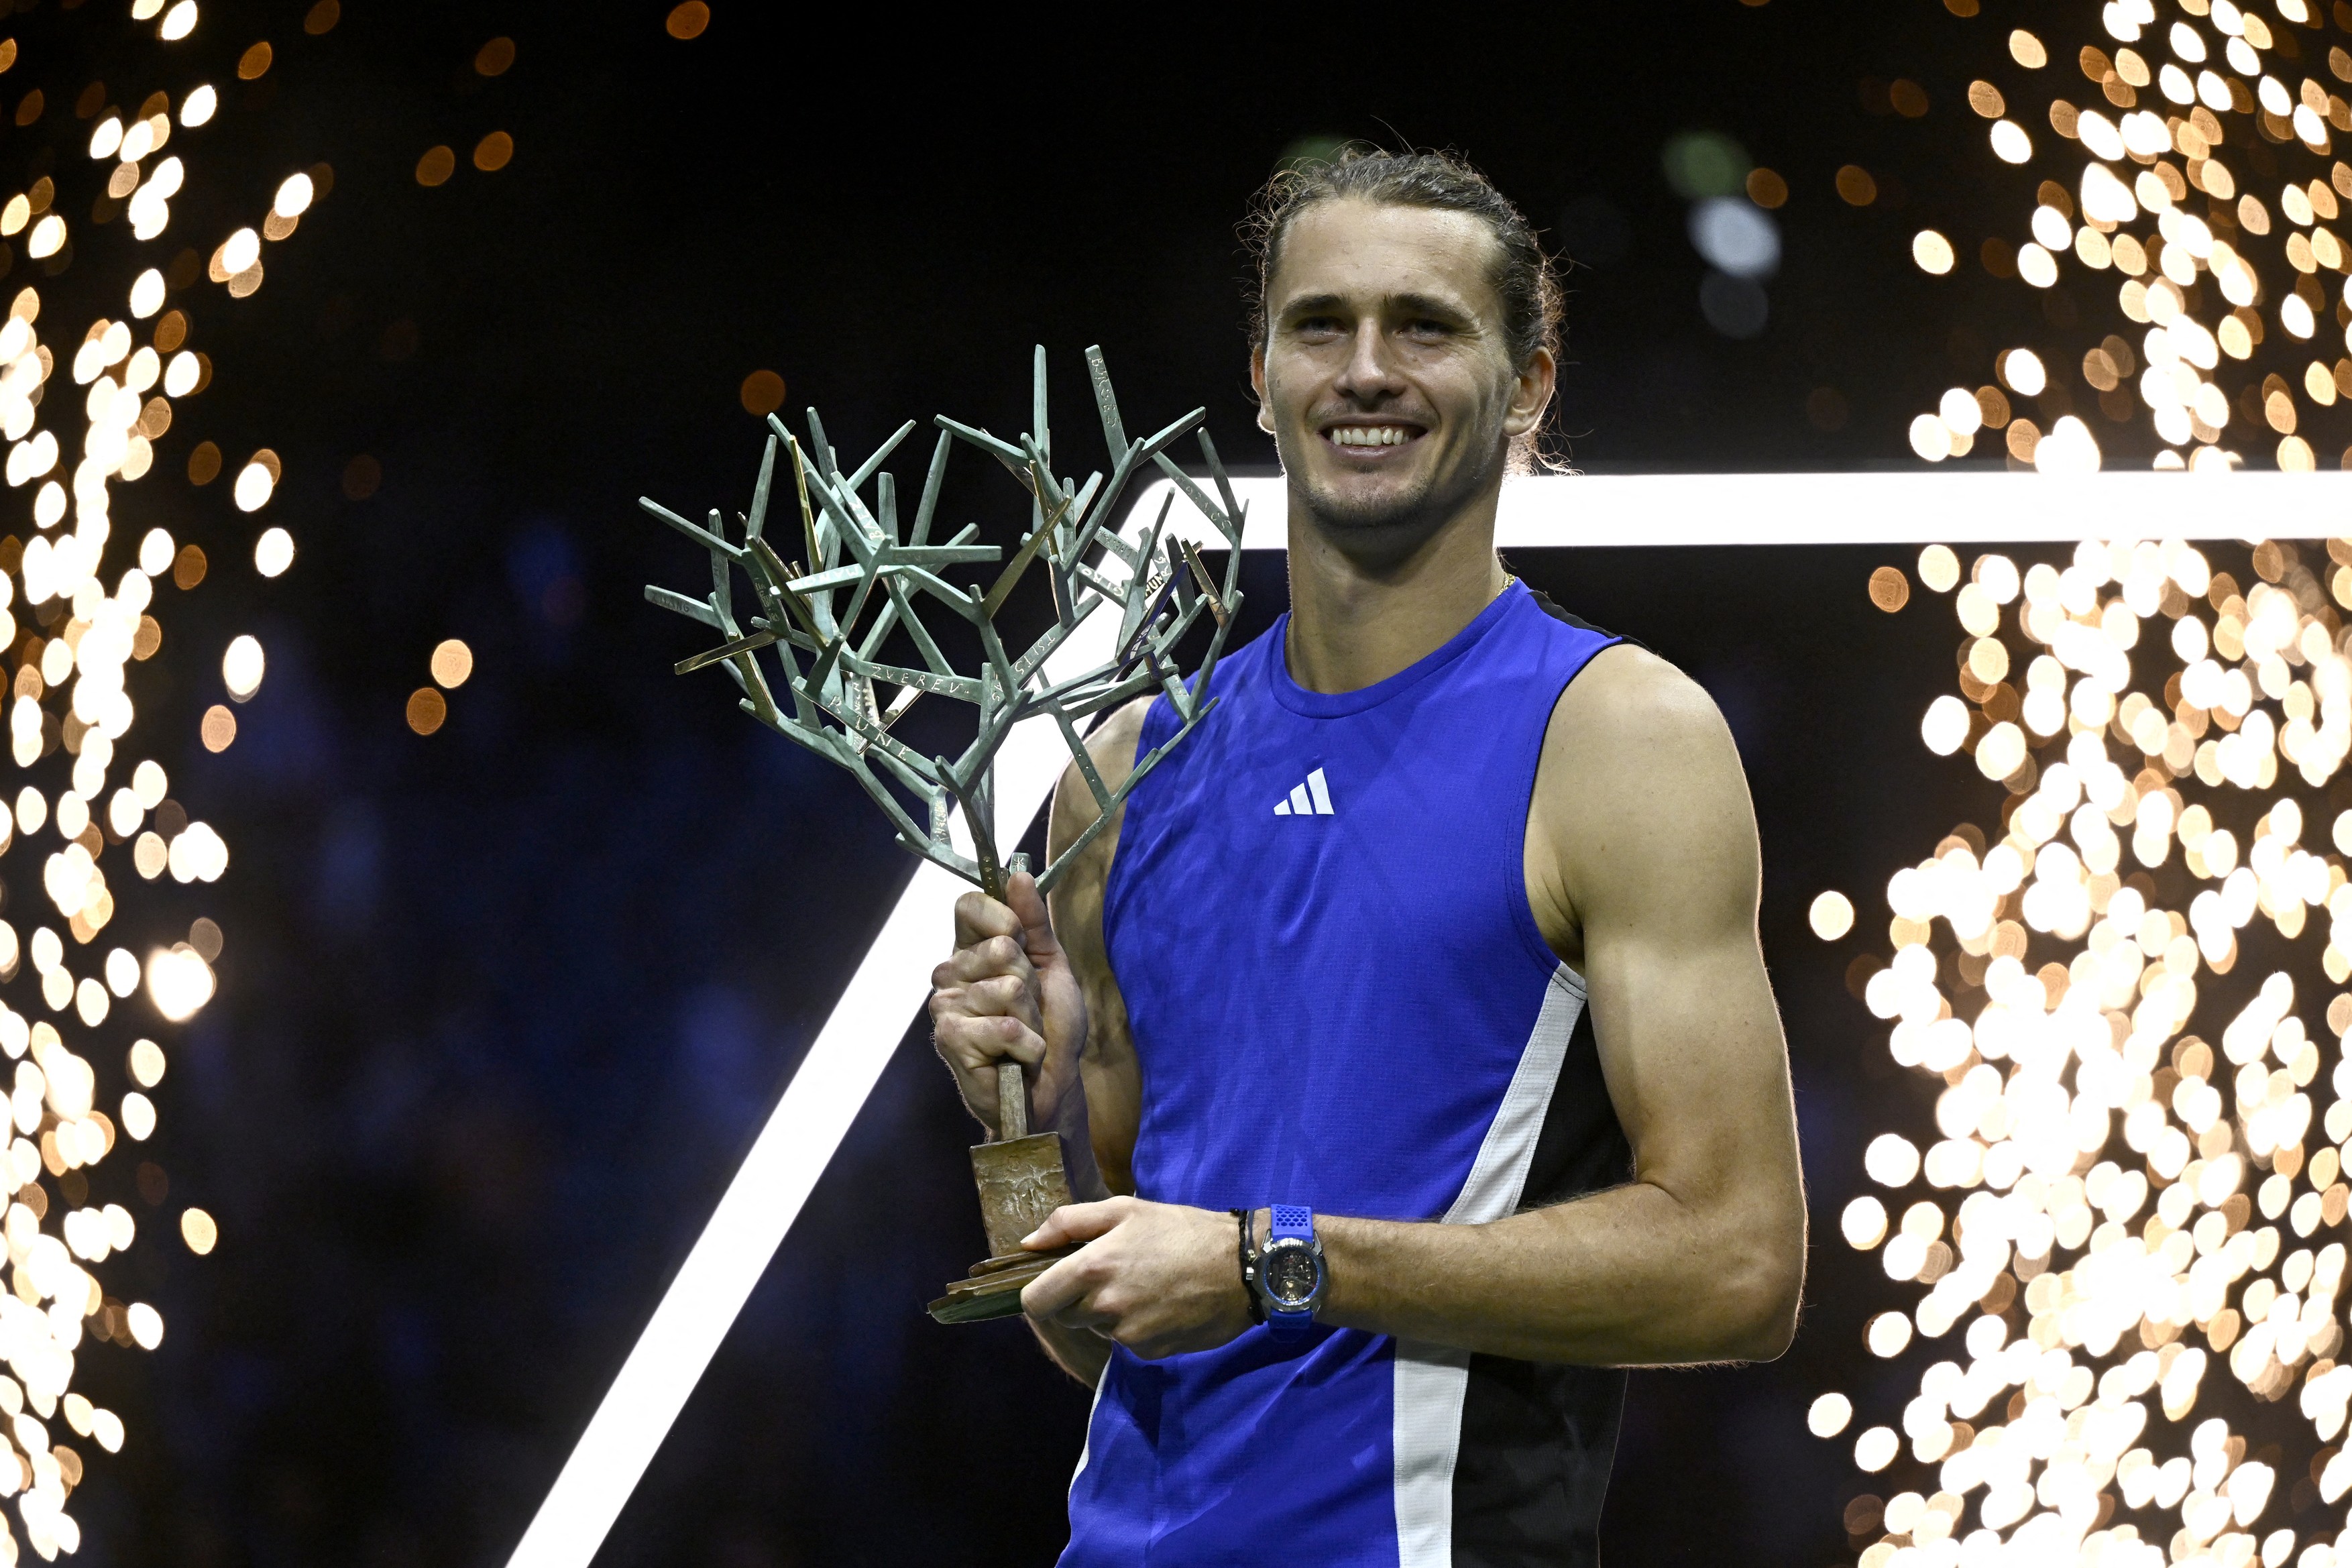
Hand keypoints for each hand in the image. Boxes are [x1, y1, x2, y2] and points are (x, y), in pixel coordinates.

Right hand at [929, 870, 1087, 1137]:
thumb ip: (1034, 922)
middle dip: (1030, 981)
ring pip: (1006, 988)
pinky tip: (1016, 1058)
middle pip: (998, 946)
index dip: (1002, 917)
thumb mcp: (1052, 966)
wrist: (1053, 1085)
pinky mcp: (949, 1039)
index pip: (969, 906)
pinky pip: (1003, 1025)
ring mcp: (945, 1007)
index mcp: (971, 949)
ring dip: (1031, 1018)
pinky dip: (1025, 1044)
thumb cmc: (1051, 1026)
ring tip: (1023, 1036)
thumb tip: (1019, 873)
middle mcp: (950, 974)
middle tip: (1028, 1008)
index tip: (1020, 940)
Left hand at [1019, 1197, 1256, 1358]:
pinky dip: (1136, 1327)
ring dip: (1109, 1312)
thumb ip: (1069, 1222)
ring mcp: (1127, 1335)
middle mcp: (1104, 1307)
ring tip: (1144, 1285)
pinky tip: (1162, 1305)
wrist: (1242, 1267)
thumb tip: (1028, 1243)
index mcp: (1092, 1268)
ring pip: (1098, 1328)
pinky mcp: (1150, 1353)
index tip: (1054, 1282)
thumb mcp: (1125, 1209)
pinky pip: (1127, 1343)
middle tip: (1111, 1274)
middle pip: (1065, 1316)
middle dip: (1078, 1298)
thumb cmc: (1181, 1230)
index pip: (1034, 1301)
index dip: (1038, 1292)